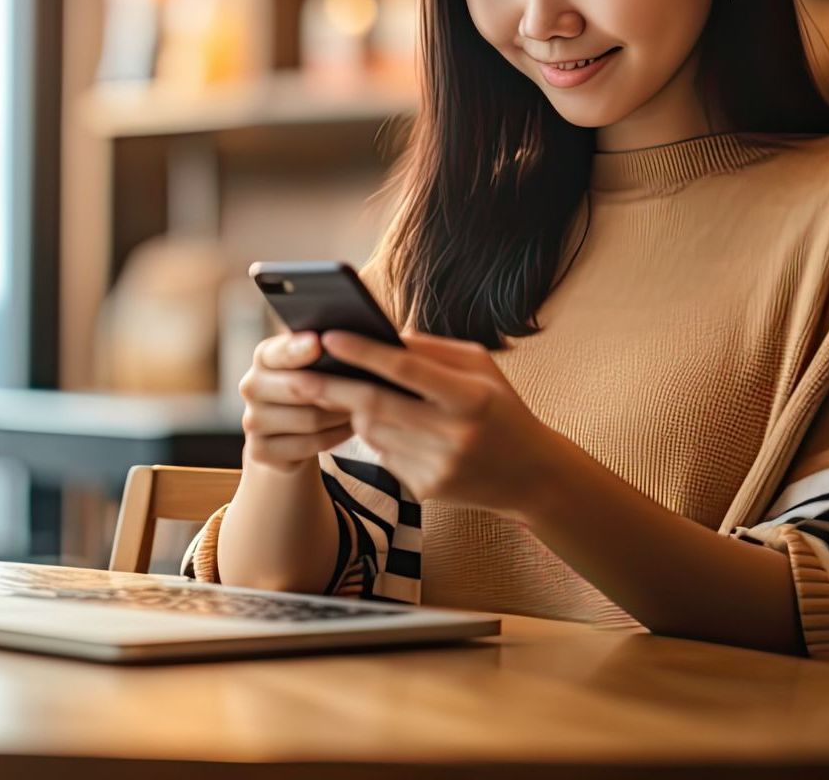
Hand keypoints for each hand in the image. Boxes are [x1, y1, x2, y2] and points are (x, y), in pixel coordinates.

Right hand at [237, 331, 353, 471]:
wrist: (289, 433)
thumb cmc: (313, 386)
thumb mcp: (314, 364)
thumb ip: (324, 350)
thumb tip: (352, 338)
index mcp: (264, 356)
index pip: (279, 351)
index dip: (298, 348)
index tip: (319, 343)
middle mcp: (251, 386)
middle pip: (297, 387)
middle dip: (336, 388)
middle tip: (368, 386)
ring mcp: (252, 421)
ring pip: (309, 419)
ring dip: (342, 414)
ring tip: (365, 407)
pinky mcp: (260, 450)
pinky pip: (309, 444)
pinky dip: (336, 436)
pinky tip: (352, 428)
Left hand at [293, 327, 558, 517]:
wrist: (530, 475)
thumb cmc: (502, 408)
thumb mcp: (481, 367)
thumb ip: (432, 349)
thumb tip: (381, 337)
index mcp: (470, 397)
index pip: (405, 369)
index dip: (363, 353)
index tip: (329, 337)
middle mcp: (453, 435)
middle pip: (375, 406)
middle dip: (331, 389)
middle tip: (298, 375)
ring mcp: (437, 467)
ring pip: (372, 432)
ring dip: (355, 411)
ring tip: (352, 395)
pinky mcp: (425, 491)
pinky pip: (383, 455)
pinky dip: (377, 436)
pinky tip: (391, 426)